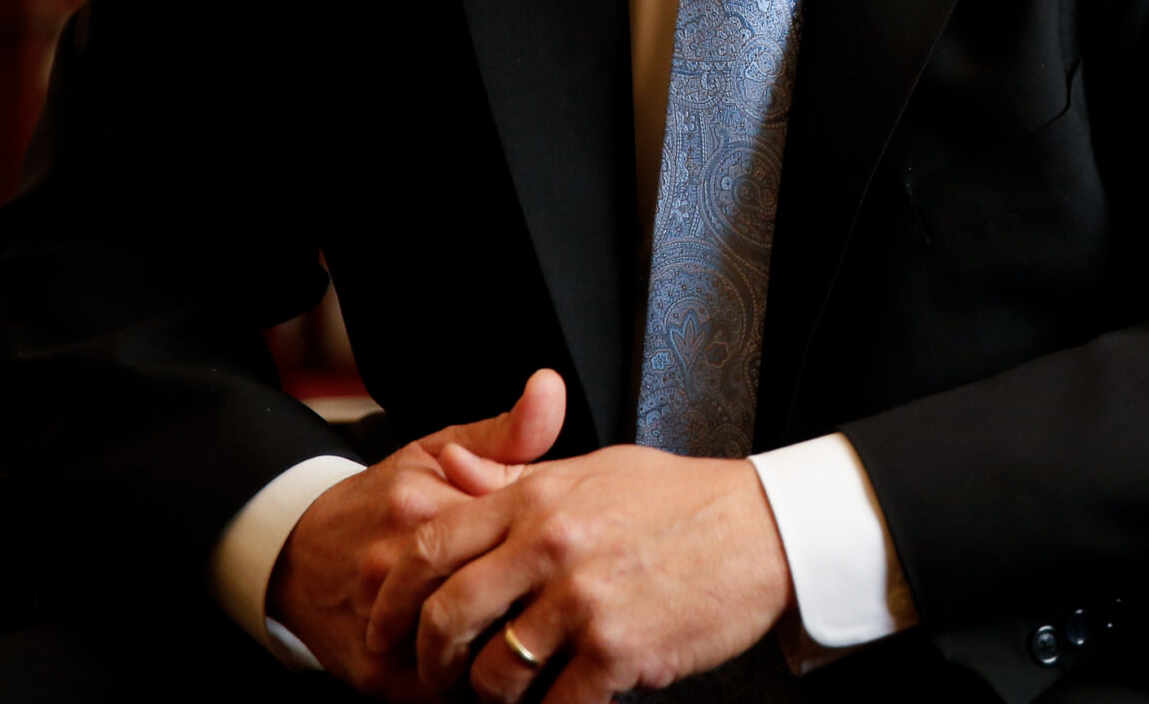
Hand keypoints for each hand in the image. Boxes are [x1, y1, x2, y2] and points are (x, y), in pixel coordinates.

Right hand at [268, 370, 566, 697]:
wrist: (297, 552)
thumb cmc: (381, 499)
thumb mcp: (436, 450)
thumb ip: (505, 431)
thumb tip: (550, 388)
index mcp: (425, 507)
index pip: (516, 539)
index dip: (549, 554)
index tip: (572, 557)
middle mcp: (399, 567)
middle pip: (498, 601)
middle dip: (534, 607)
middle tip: (564, 604)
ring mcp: (384, 626)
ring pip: (474, 654)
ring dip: (507, 650)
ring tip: (534, 637)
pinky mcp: (375, 675)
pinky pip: (443, 691)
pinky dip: (472, 684)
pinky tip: (491, 661)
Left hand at [368, 444, 793, 703]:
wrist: (765, 530)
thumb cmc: (682, 499)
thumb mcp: (594, 469)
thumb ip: (517, 475)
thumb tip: (448, 470)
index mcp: (539, 497)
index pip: (429, 547)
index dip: (391, 599)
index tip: (383, 629)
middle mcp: (551, 545)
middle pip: (447, 616)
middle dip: (429, 660)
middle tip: (436, 679)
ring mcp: (584, 600)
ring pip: (494, 674)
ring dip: (491, 696)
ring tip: (509, 694)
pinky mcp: (619, 650)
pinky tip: (561, 702)